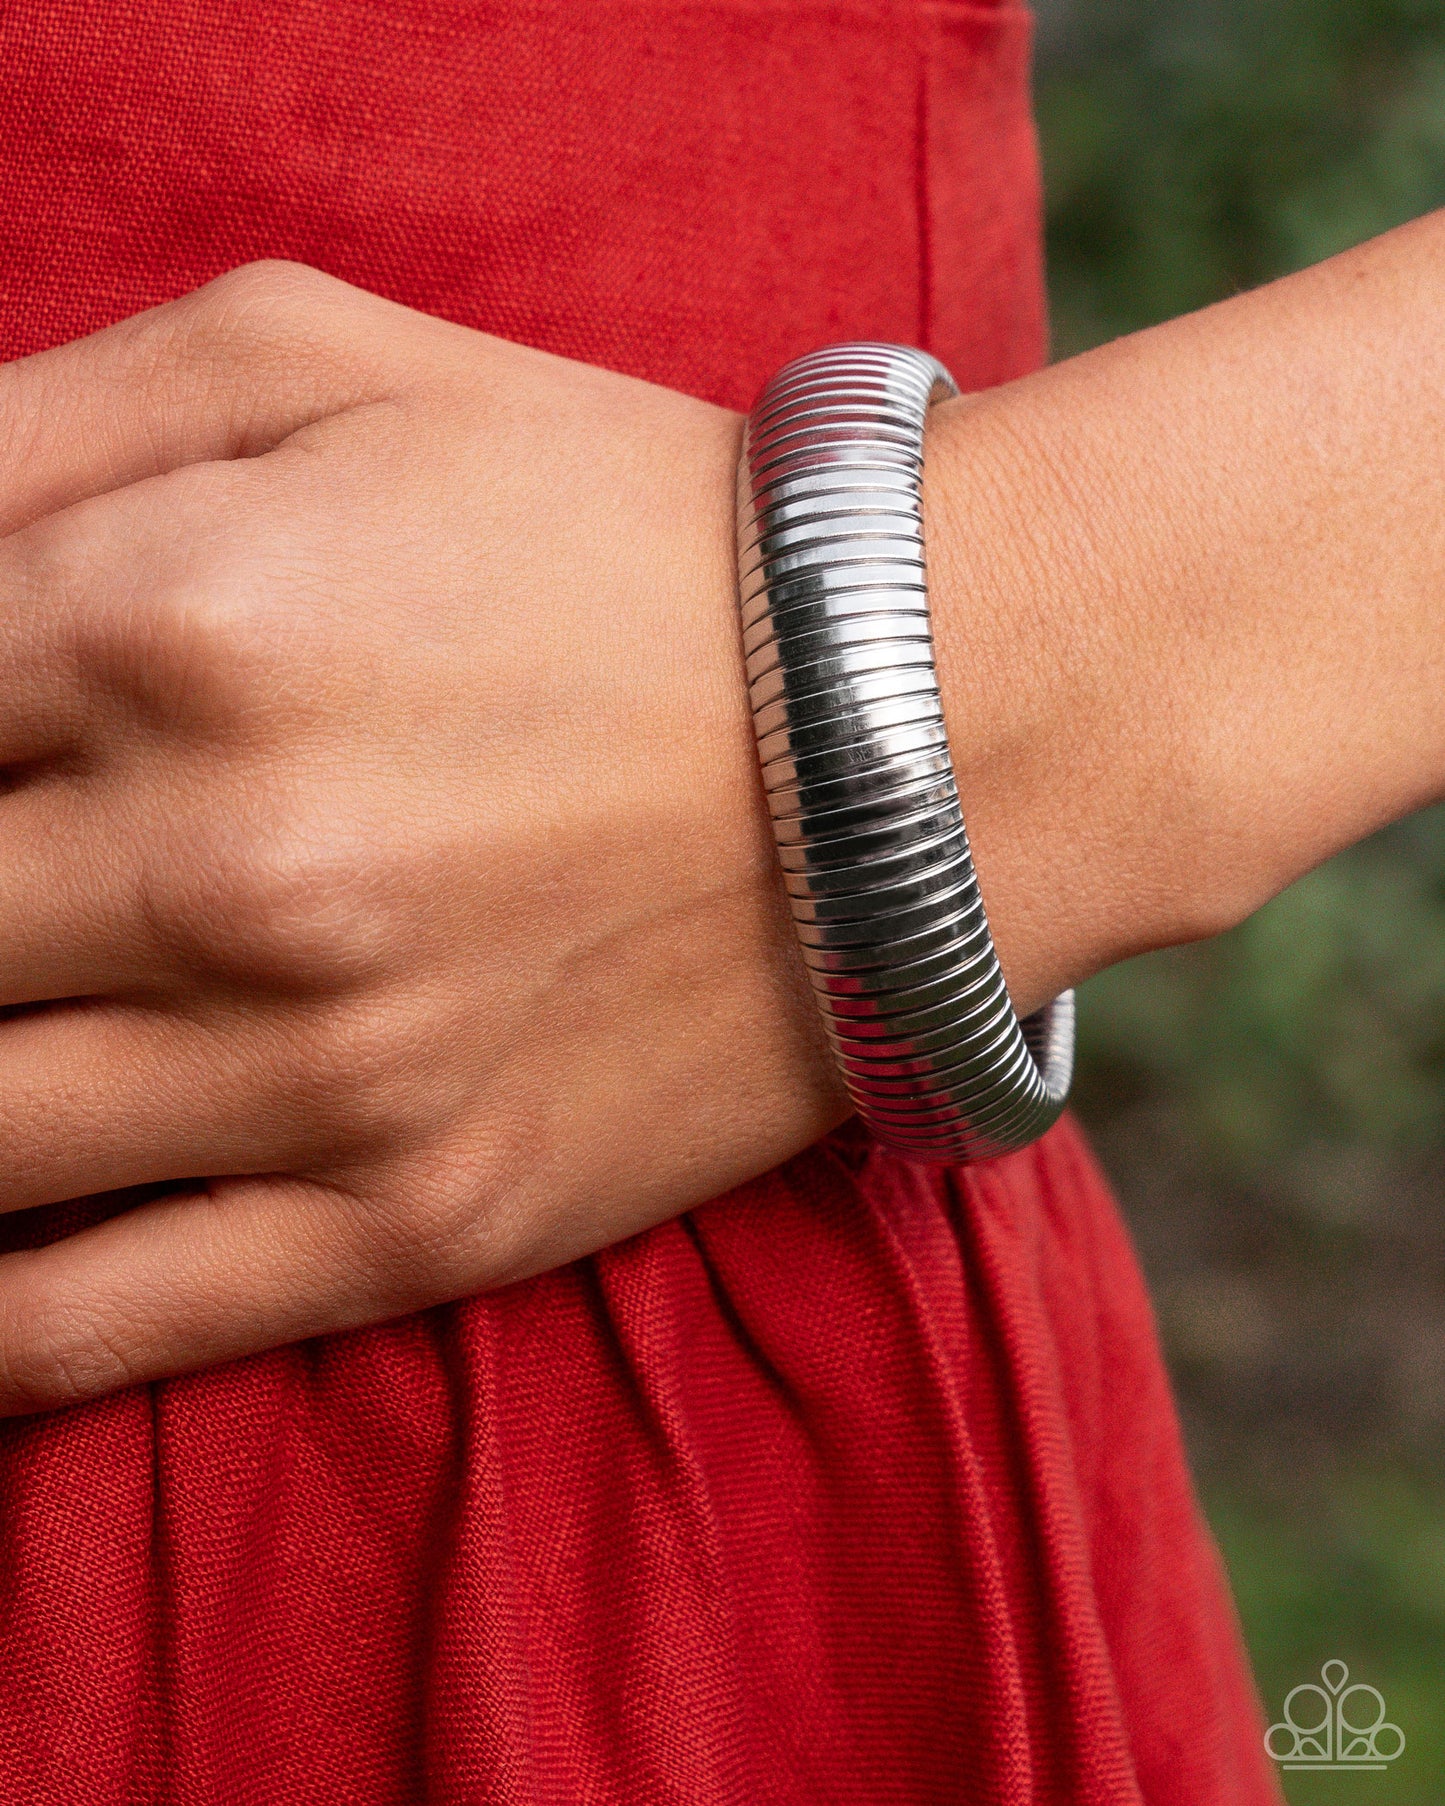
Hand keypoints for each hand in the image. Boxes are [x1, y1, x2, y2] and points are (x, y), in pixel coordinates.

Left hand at [0, 262, 846, 1412]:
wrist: (932, 727)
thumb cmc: (619, 524)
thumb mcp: (322, 354)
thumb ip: (23, 422)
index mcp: (169, 620)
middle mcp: (225, 866)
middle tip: (5, 902)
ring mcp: (323, 1073)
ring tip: (24, 1012)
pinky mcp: (415, 1219)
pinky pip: (74, 1332)